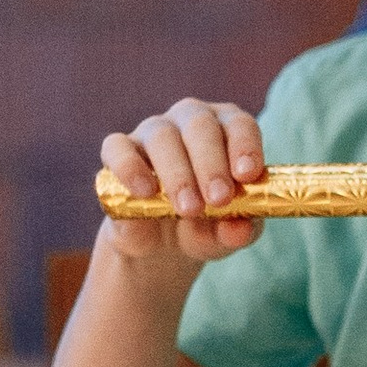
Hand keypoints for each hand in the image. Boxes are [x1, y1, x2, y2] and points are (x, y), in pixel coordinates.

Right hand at [99, 101, 267, 268]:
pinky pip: (118, 148)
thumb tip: (239, 230)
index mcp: (227, 131)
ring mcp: (152, 132)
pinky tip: (145, 192)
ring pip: (163, 136)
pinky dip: (130, 168)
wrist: (161, 245)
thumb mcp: (226, 235)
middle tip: (219, 199)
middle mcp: (190, 121)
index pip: (239, 124)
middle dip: (212, 164)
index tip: (247, 175)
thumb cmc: (206, 226)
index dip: (245, 146)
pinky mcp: (118, 150)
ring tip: (189, 210)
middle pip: (201, 126)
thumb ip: (238, 231)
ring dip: (178, 173)